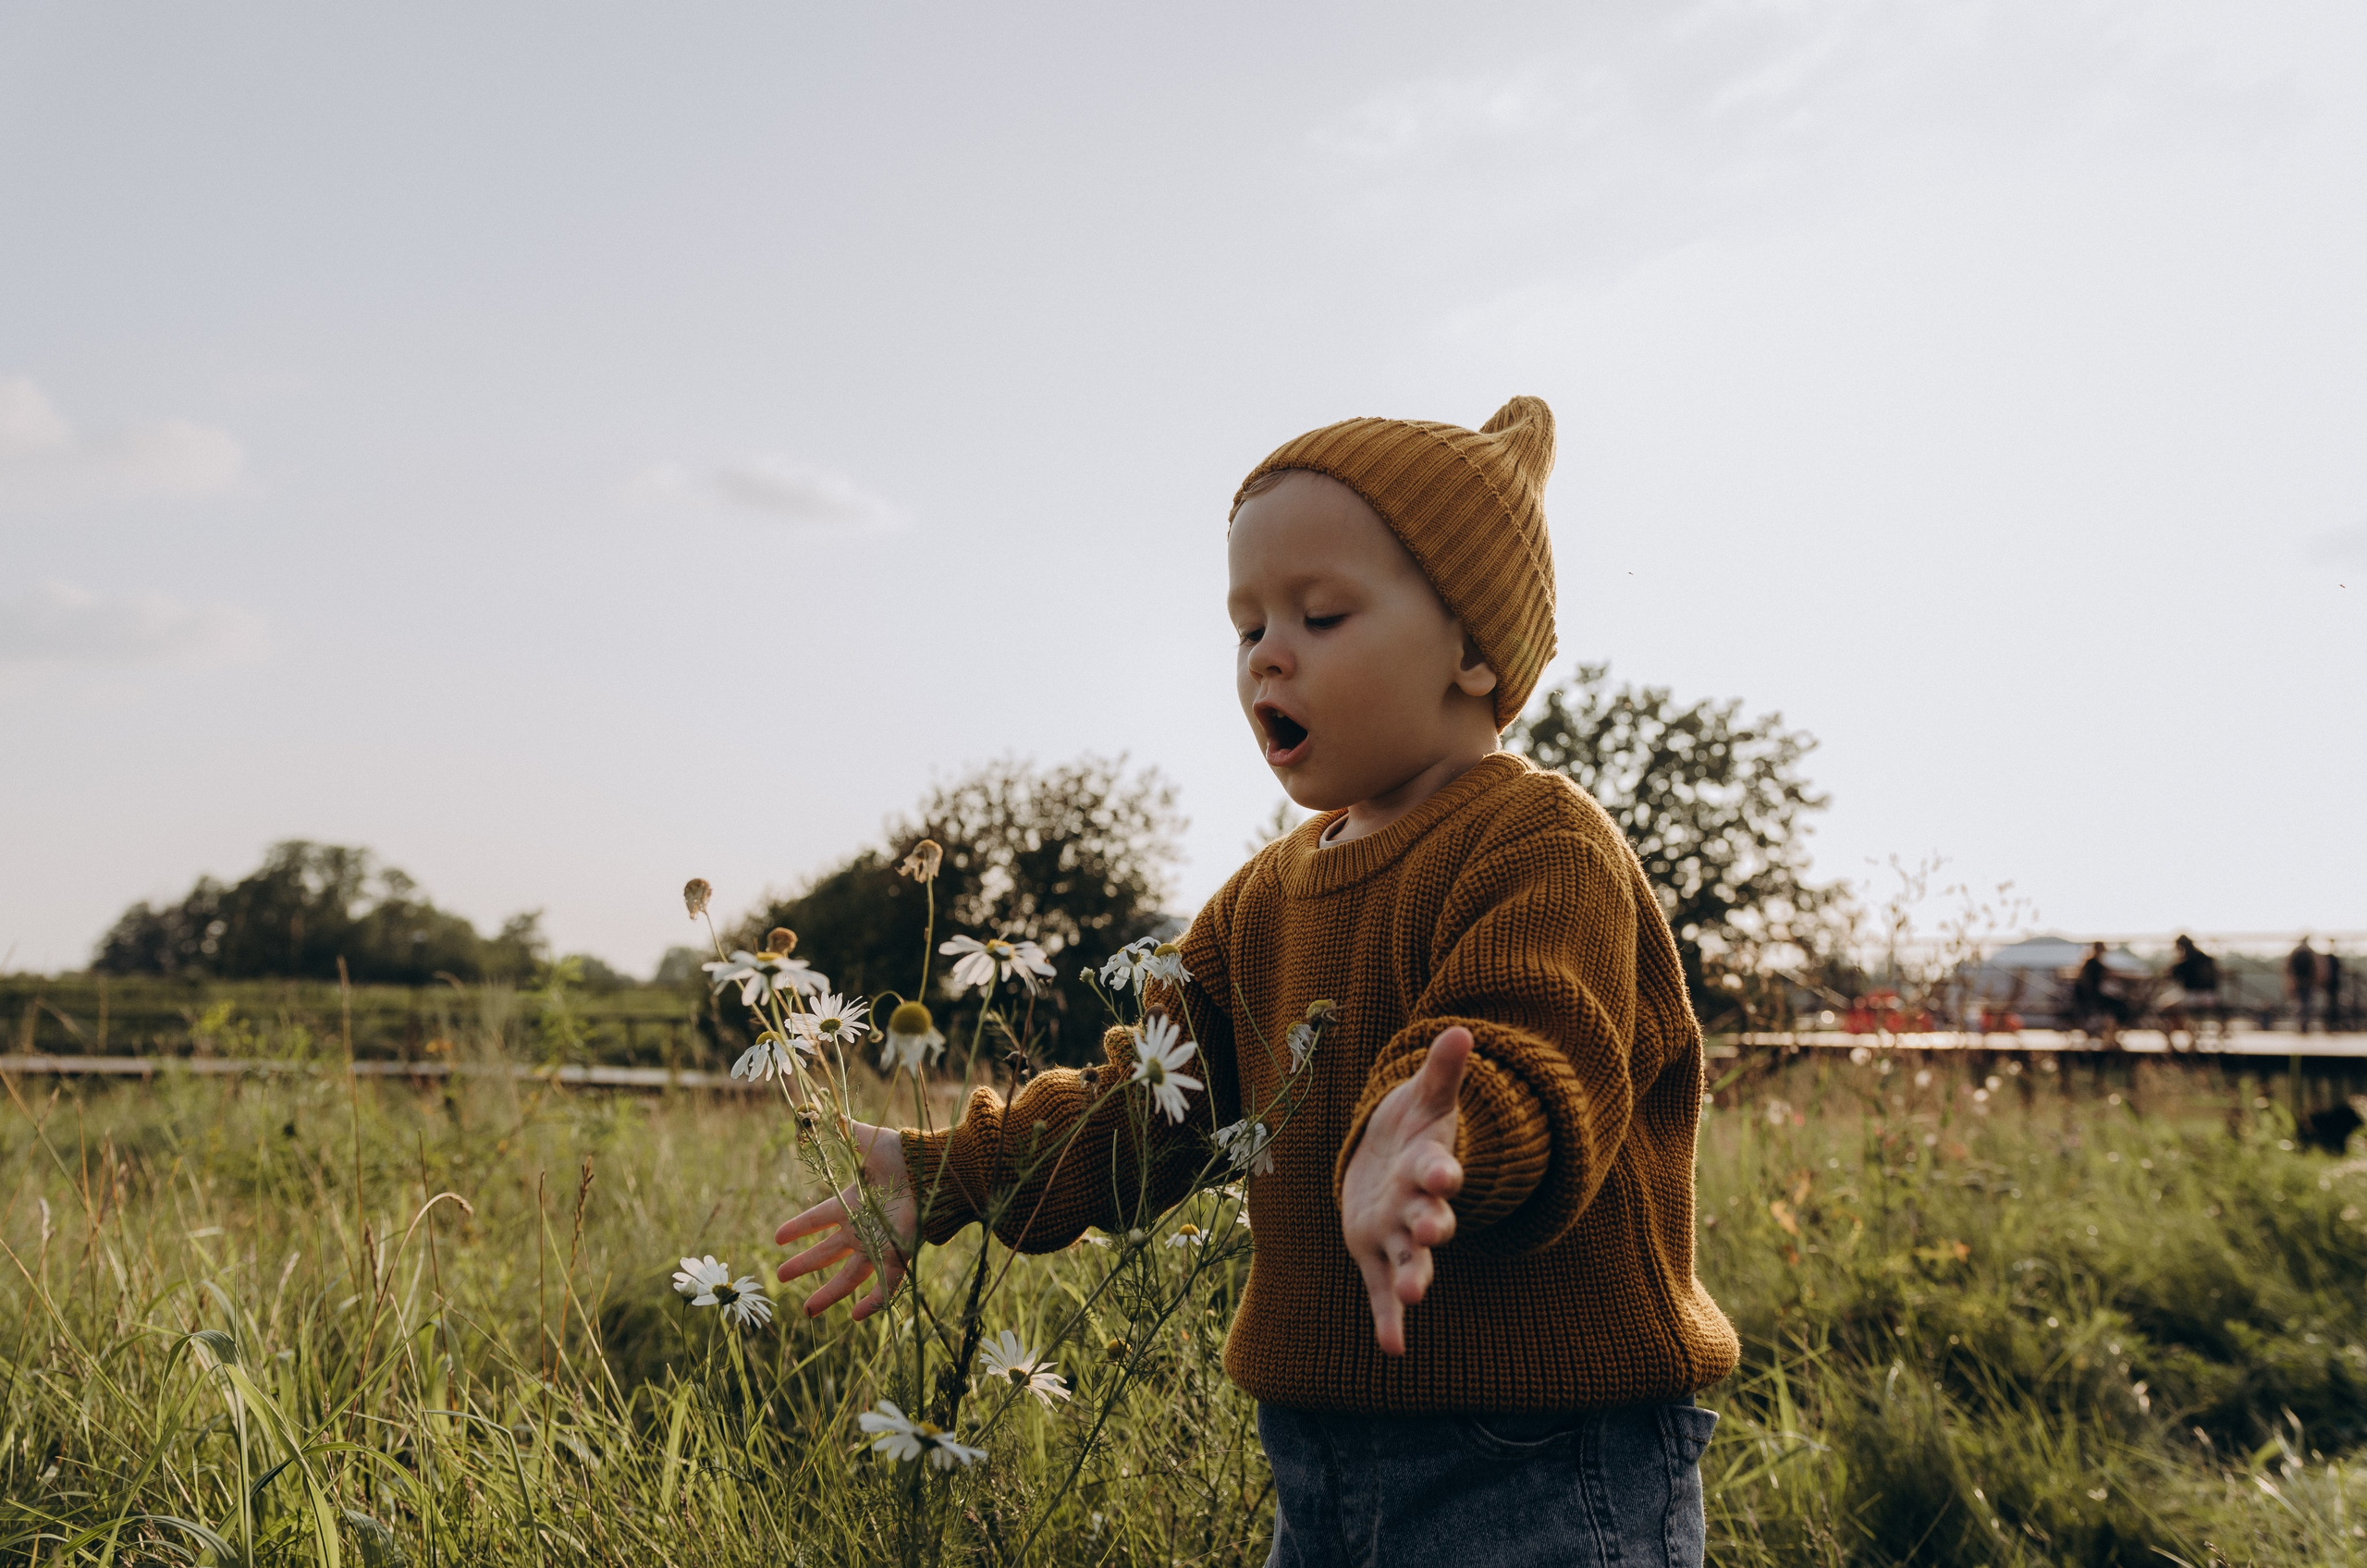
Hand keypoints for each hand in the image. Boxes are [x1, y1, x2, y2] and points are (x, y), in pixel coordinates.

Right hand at [775, 1119, 916, 1321]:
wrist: (936, 1167)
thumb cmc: (905, 1153)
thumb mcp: (869, 1141)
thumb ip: (848, 1131)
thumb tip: (825, 1112)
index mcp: (853, 1202)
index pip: (819, 1218)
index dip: (798, 1228)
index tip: (777, 1238)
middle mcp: (863, 1227)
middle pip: (827, 1253)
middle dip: (804, 1265)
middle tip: (780, 1276)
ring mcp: (879, 1243)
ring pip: (849, 1277)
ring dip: (828, 1294)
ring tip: (807, 1312)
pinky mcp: (898, 1254)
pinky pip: (885, 1285)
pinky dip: (873, 1302)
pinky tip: (856, 1317)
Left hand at [1339, 1026, 1471, 1355]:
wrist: (1392, 1164)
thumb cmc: (1412, 1130)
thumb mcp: (1424, 1100)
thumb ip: (1442, 1072)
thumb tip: (1461, 1030)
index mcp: (1428, 1167)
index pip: (1437, 1169)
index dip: (1441, 1172)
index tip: (1447, 1175)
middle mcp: (1417, 1207)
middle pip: (1428, 1220)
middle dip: (1431, 1227)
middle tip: (1435, 1234)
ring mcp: (1397, 1236)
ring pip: (1409, 1262)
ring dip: (1412, 1279)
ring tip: (1413, 1296)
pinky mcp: (1375, 1257)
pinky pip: (1380, 1291)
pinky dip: (1389, 1320)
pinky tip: (1393, 1349)